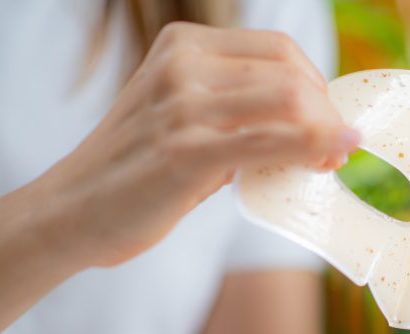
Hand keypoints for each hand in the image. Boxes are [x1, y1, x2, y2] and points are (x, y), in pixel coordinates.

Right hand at [42, 22, 357, 267]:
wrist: (72, 210)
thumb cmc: (137, 170)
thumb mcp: (183, 117)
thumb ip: (237, 110)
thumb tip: (312, 126)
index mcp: (184, 47)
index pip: (280, 51)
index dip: (318, 87)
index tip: (329, 123)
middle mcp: (183, 65)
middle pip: (292, 73)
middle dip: (328, 112)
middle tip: (337, 147)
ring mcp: (183, 106)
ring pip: (289, 101)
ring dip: (326, 133)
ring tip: (330, 159)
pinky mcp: (186, 151)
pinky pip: (269, 143)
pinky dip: (312, 149)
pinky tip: (329, 158)